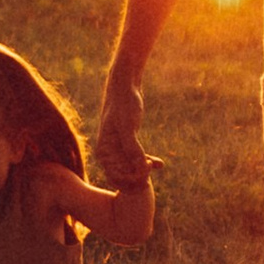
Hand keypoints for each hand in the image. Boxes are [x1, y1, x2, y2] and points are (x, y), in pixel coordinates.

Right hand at [95, 70, 151, 190]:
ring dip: (144, 171)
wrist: (125, 86)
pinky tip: (160, 163)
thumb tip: (140, 168)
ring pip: (131, 169)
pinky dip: (146, 162)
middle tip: (153, 169)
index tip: (148, 166)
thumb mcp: (128, 126)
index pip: (116, 177)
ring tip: (159, 164)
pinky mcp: (126, 144)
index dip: (132, 177)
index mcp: (103, 152)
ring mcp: (117, 149)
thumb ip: (132, 147)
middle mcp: (108, 154)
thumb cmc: (124, 104)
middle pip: (123, 176)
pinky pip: (136, 159)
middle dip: (138, 176)